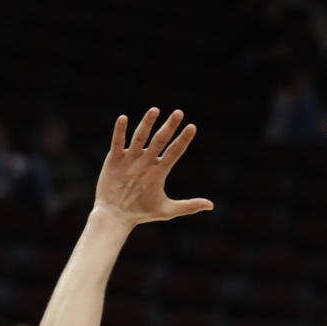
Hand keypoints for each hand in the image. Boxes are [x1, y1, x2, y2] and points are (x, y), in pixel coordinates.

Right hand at [94, 110, 213, 229]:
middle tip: (179, 112)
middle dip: (169, 127)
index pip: (175, 151)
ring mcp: (131, 158)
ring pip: (140, 137)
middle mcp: (146, 161)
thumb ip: (189, 206)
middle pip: (160, 140)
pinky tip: (123, 119)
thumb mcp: (167, 210)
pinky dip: (120, 131)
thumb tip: (211, 205)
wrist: (117, 215)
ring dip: (147, 123)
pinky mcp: (115, 159)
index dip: (183, 139)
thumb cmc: (142, 213)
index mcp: (159, 171)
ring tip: (155, 110)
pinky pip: (118, 142)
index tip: (192, 127)